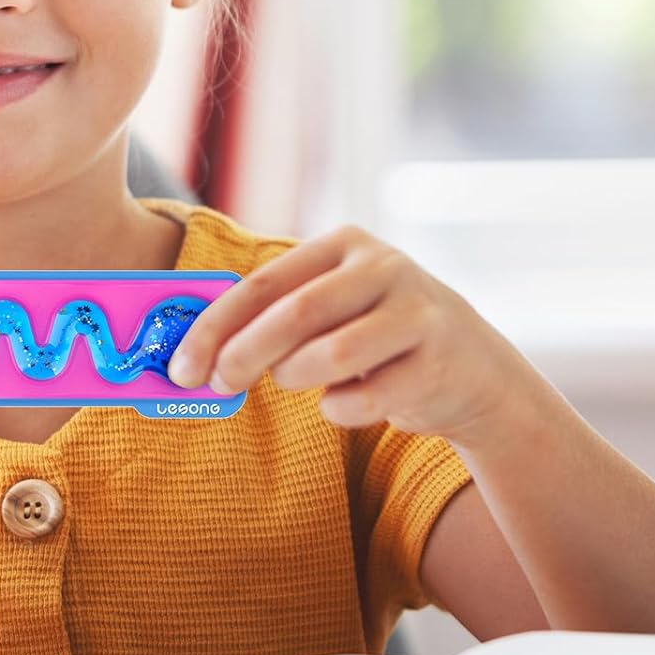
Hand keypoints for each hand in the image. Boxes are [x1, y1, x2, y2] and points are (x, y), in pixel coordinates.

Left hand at [166, 224, 528, 443]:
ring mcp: (418, 313)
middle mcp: (385, 268)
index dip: (213, 328)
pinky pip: (364, 397)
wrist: (473, 370)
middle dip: (242, 355)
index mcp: (344, 245)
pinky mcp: (438, 362)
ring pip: (330, 354)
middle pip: (293, 314)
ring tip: (294, 380)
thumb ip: (273, 317)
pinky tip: (343, 402)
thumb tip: (195, 352)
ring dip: (295, 377)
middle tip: (217, 386)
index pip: (262, 285)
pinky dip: (339, 409)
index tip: (181, 367)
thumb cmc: (375, 337)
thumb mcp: (330, 307)